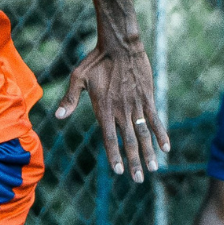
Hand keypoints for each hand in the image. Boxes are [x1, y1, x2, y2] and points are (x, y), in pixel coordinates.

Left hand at [55, 43, 170, 182]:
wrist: (119, 44)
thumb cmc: (96, 60)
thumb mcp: (78, 77)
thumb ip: (70, 99)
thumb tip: (57, 117)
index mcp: (103, 108)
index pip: (109, 138)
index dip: (115, 155)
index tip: (118, 171)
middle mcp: (120, 110)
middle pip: (128, 141)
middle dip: (134, 162)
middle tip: (138, 179)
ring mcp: (135, 104)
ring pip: (143, 133)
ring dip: (149, 153)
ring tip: (153, 169)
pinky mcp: (147, 97)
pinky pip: (155, 119)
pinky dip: (161, 133)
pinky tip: (166, 147)